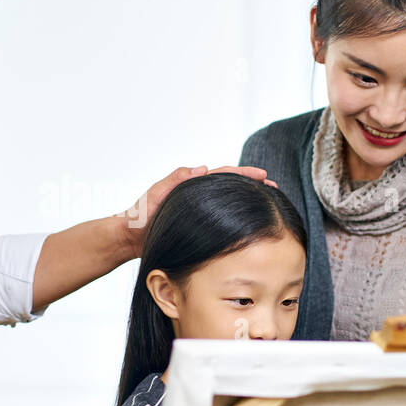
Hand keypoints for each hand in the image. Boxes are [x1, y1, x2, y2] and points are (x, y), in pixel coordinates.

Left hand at [117, 165, 278, 257]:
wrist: (130, 237)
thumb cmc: (140, 217)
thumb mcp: (156, 195)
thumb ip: (175, 180)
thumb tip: (202, 167)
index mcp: (192, 184)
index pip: (224, 174)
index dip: (244, 173)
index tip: (264, 175)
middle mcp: (199, 194)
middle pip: (232, 186)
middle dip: (253, 185)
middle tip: (275, 187)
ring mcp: (200, 209)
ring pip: (229, 202)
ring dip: (248, 200)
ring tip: (269, 203)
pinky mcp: (199, 224)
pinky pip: (223, 218)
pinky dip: (237, 217)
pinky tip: (249, 225)